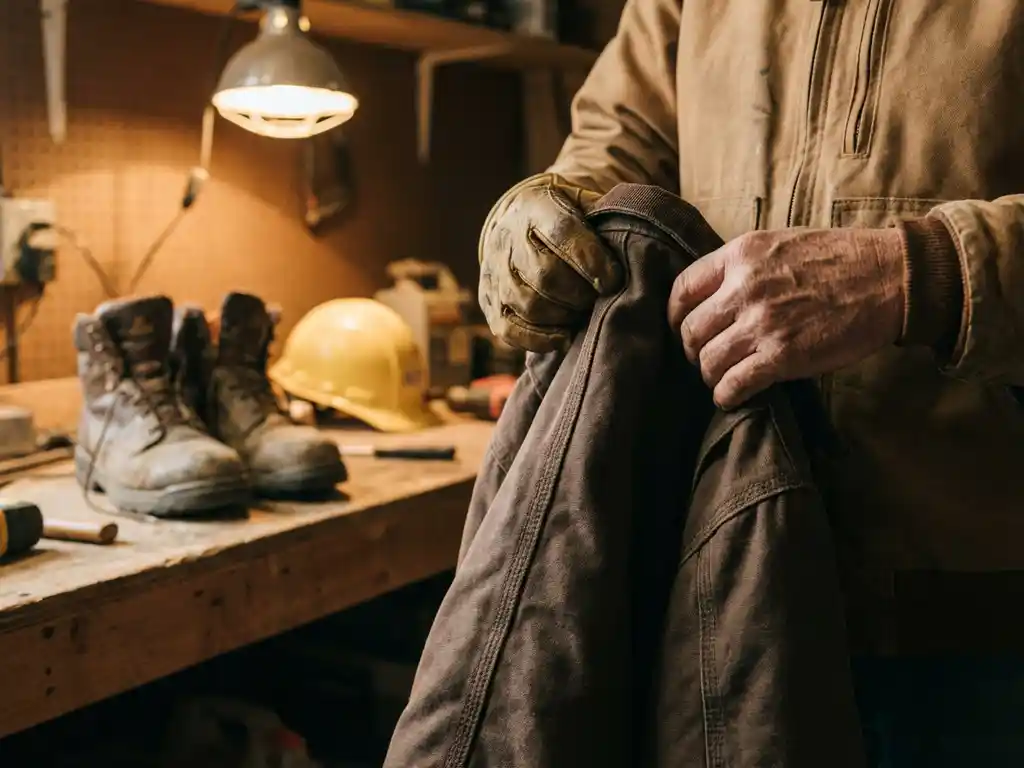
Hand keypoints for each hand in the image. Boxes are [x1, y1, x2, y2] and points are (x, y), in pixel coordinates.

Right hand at [478, 173, 623, 351]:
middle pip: (544, 275)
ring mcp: (493, 272)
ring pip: (528, 305)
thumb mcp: (585, 204)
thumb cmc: (566, 217)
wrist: (518, 220)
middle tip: (599, 299)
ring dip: (563, 316)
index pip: (561, 233)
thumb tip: (637, 244)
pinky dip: (539, 339)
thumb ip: (607, 219)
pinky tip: (564, 336)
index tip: (614, 280)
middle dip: (580, 294)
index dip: (590, 261)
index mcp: (535, 207)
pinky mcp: (489, 301)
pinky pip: (509, 329)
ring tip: (582, 313)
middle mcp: (507, 238)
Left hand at [668, 227, 905, 408]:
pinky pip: (734, 384)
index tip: (681, 327)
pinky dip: (726, 395)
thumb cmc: (839, 259)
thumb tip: (713, 295)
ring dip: (710, 374)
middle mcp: (744, 288)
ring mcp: (762, 323)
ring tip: (722, 376)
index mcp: (741, 255)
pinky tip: (732, 395)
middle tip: (705, 357)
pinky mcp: (782, 356)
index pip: (683, 289)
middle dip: (692, 350)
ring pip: (707, 360)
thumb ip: (743, 266)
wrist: (889, 277)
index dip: (675, 315)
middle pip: (690, 330)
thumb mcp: (780, 244)